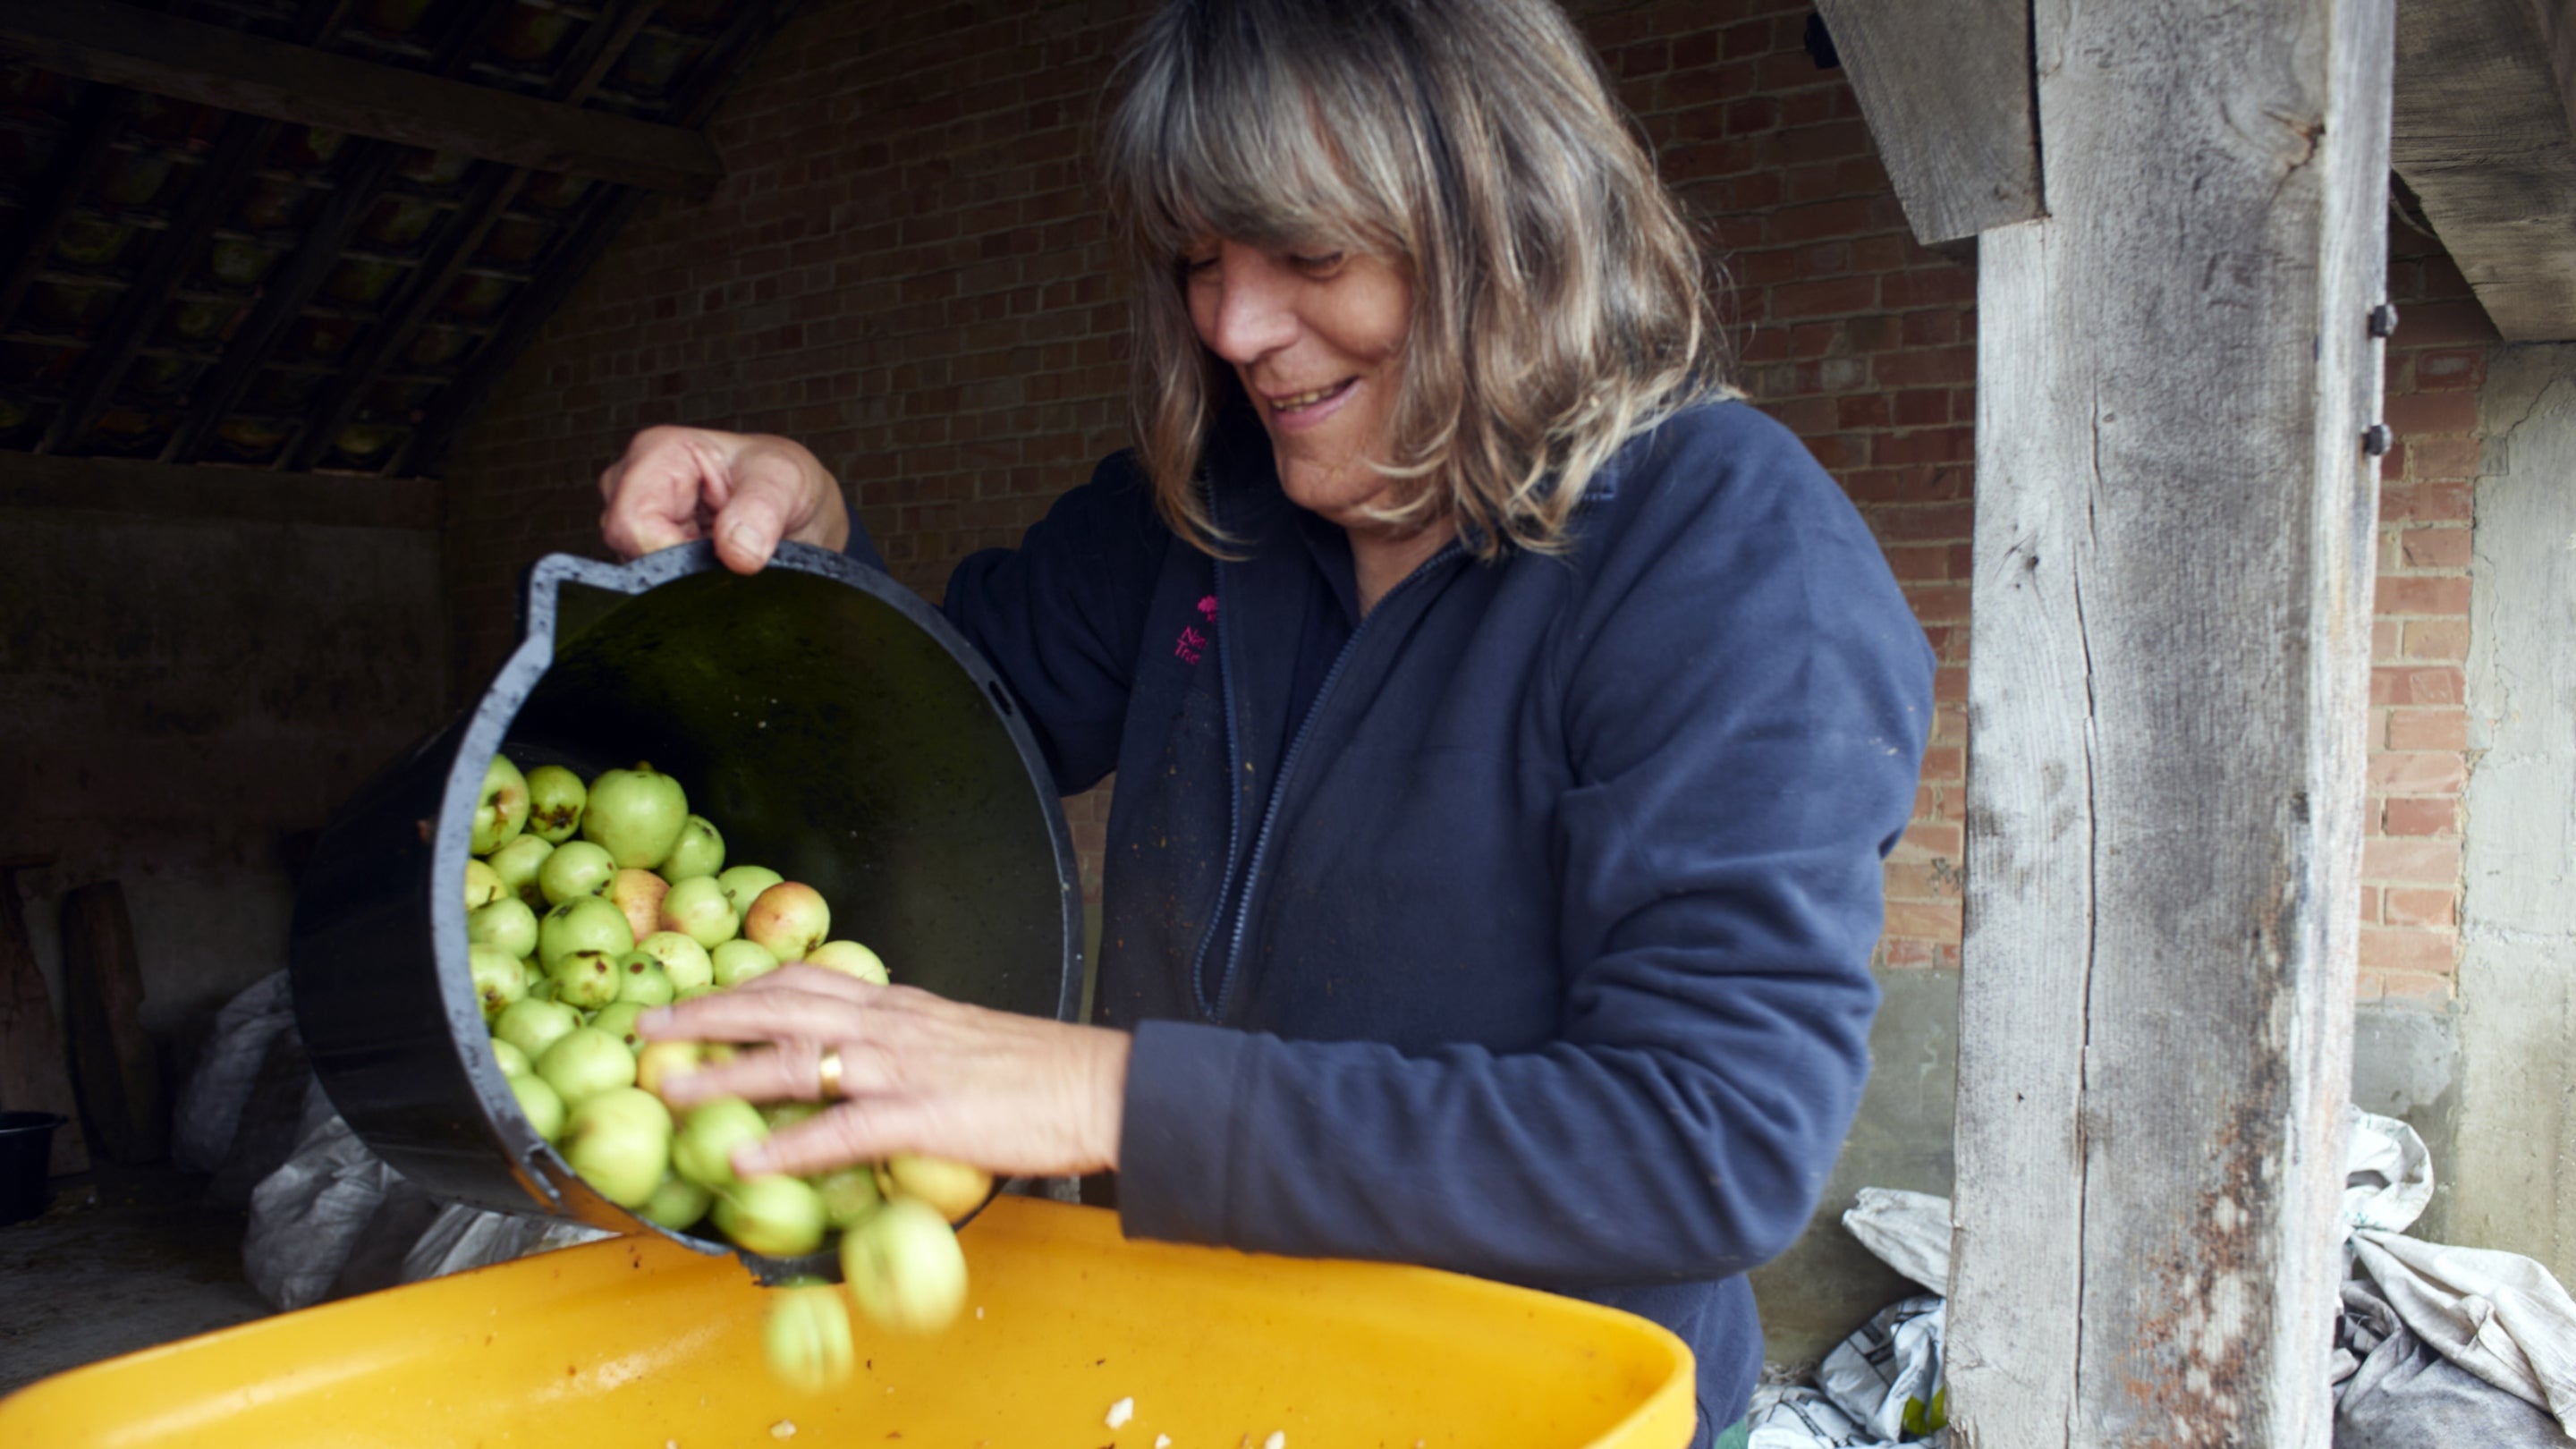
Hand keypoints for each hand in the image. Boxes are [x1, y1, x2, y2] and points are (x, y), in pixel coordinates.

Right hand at [597, 426, 851, 573]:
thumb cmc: (783, 480)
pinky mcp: (646, 551)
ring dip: (687, 577)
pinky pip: (654, 584)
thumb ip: (761, 510)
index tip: (719, 561)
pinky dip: (687, 586)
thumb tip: (738, 552)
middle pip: (629, 549)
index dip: (671, 553)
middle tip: (731, 557)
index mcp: (658, 452)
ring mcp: (635, 521)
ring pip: (640, 572)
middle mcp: (633, 484)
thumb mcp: (786, 480)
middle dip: (681, 567)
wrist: (795, 507)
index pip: (633, 521)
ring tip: (727, 559)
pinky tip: (715, 571)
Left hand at [636, 965, 1130, 1180]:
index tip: (692, 994)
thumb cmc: (1040, 1073)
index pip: (804, 983)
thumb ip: (911, 1048)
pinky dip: (787, 1146)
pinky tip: (744, 1162)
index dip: (741, 988)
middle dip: (705, 1013)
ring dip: (721, 1073)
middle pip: (778, 1006)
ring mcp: (901, 1067)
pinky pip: (840, 1131)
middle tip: (645, 1025)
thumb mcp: (963, 1040)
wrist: (1099, 1085)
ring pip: (794, 1059)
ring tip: (664, 1088)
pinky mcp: (921, 1116)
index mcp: (900, 1005)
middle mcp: (889, 1024)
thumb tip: (869, 1074)